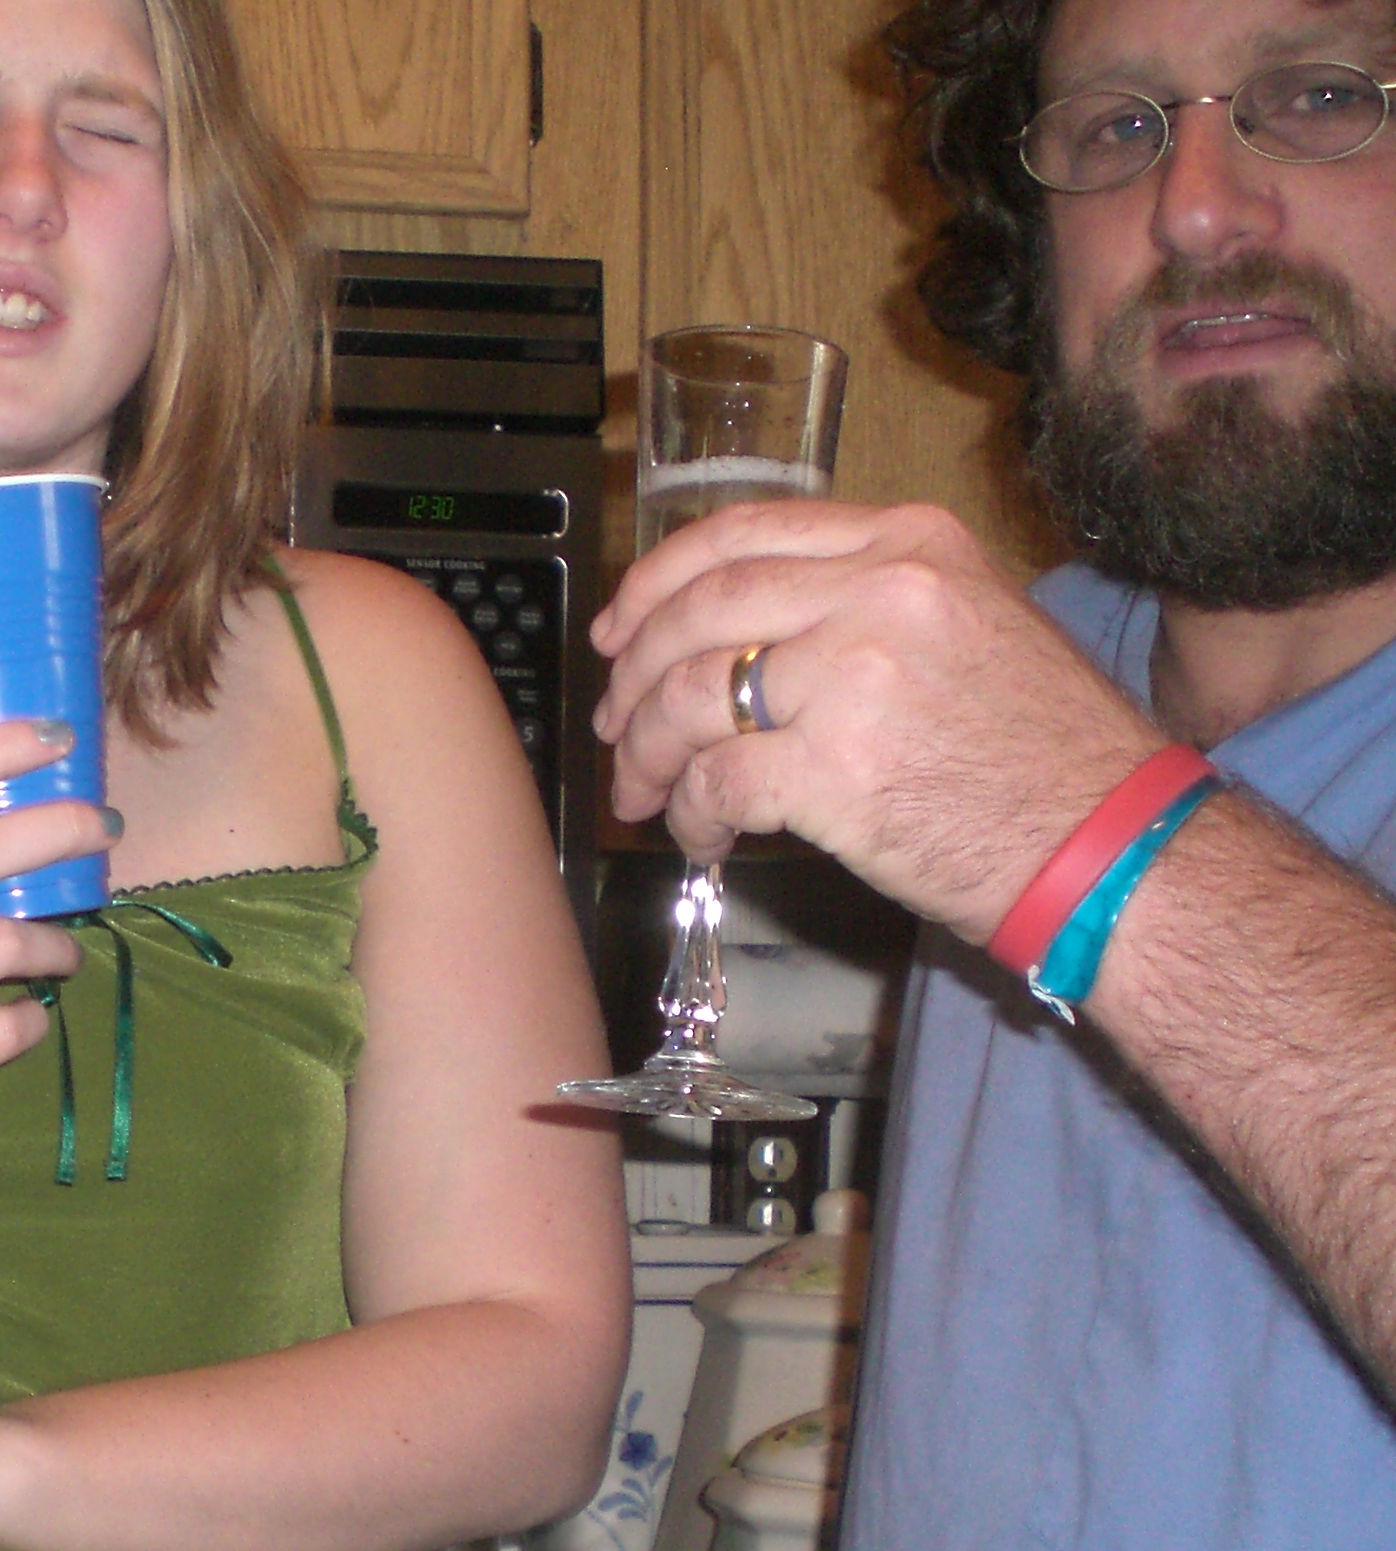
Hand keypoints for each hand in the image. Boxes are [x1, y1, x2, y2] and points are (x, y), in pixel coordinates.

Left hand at [591, 500, 1161, 942]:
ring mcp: (854, 677)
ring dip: (647, 752)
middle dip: (635, 677)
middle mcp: (878, 592)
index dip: (659, 582)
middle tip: (614, 725)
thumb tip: (738, 641)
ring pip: (691, 697)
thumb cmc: (1045, 752)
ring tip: (644, 795)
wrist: (1109, 840)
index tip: (621, 629)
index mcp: (908, 543)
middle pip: (699, 613)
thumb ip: (861, 606)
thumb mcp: (969, 624)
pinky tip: (705, 835)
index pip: (744, 535)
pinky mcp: (834, 769)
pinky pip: (715, 780)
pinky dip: (691, 813)